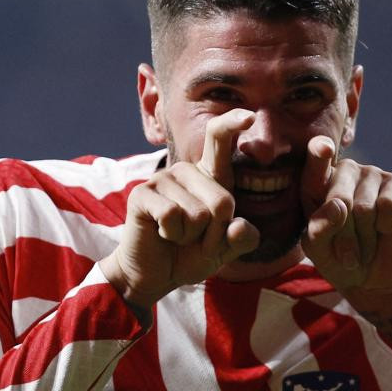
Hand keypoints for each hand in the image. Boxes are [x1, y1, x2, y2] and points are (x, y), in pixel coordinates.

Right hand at [101, 110, 259, 311]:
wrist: (155, 274)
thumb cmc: (191, 254)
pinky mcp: (142, 193)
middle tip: (195, 239)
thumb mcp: (226, 250)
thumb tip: (238, 226)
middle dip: (214, 233)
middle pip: (223, 200)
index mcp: (209, 176)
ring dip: (191, 237)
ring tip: (177, 235)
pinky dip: (172, 235)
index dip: (232, 124)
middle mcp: (186, 171)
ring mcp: (162, 179)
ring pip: (198, 213)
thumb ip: (243, 239)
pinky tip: (162, 234)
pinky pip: (172, 216)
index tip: (249, 116)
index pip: (219, 139)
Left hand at [299, 137, 391, 306]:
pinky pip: (389, 206)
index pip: (316, 161)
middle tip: (347, 257)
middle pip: (340, 199)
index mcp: (316, 181)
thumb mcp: (319, 250)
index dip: (319, 152)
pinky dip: (386, 227)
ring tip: (365, 246)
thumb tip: (338, 205)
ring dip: (365, 240)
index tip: (322, 146)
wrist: (374, 274)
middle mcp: (343, 170)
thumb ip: (319, 230)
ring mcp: (371, 173)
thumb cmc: (338, 257)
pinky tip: (385, 229)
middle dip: (344, 238)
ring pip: (364, 209)